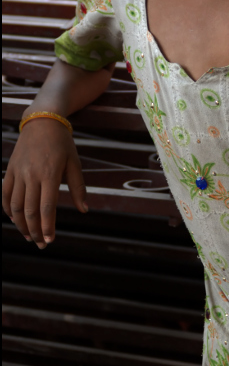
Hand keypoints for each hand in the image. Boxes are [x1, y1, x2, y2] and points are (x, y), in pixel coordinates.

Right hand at [2, 119, 86, 248]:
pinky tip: (14, 219)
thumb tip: (84, 210)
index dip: (47, 226)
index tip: (50, 240)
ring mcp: (18, 172)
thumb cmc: (62, 143)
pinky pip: (4, 194)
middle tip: (41, 244)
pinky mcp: (9, 170)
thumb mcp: (74, 163)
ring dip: (20, 224)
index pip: (46, 207)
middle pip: (29, 210)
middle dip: (35, 230)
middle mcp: (31, 174)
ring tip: (29, 235)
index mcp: (50, 173)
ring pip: (14, 205)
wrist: (42, 121)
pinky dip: (7, 210)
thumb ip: (78, 187)